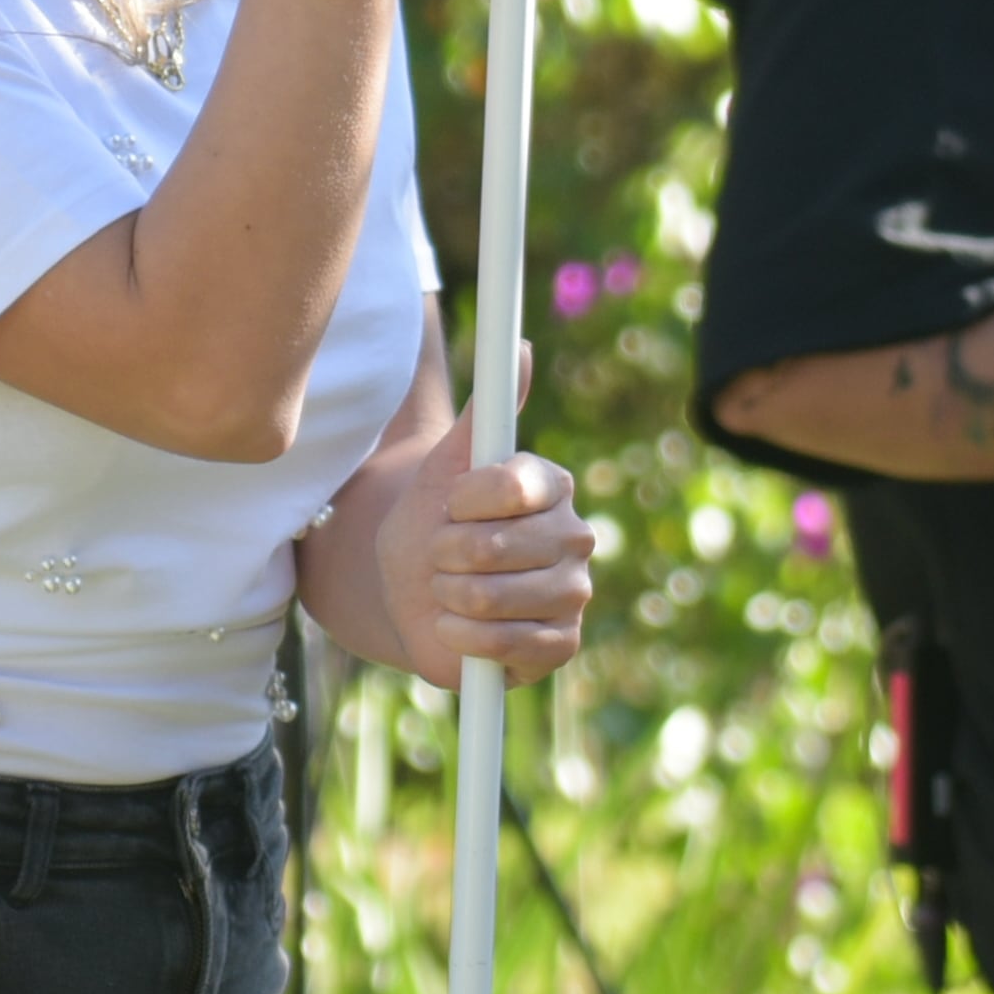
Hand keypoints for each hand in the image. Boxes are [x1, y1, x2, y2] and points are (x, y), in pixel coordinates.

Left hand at [371, 406, 594, 690]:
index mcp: (553, 487)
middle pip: (494, 546)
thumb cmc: (432, 525)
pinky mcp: (562, 644)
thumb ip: (482, 415)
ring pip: (495, 596)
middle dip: (445, 554)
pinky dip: (464, 637)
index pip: (508, 486)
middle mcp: (575, 536)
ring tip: (446, 591)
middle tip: (441, 555)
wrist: (418, 595)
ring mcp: (573, 593)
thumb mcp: (444, 468)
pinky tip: (457, 627)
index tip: (447, 506)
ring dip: (449, 596)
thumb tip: (523, 350)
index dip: (461, 502)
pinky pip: (506, 643)